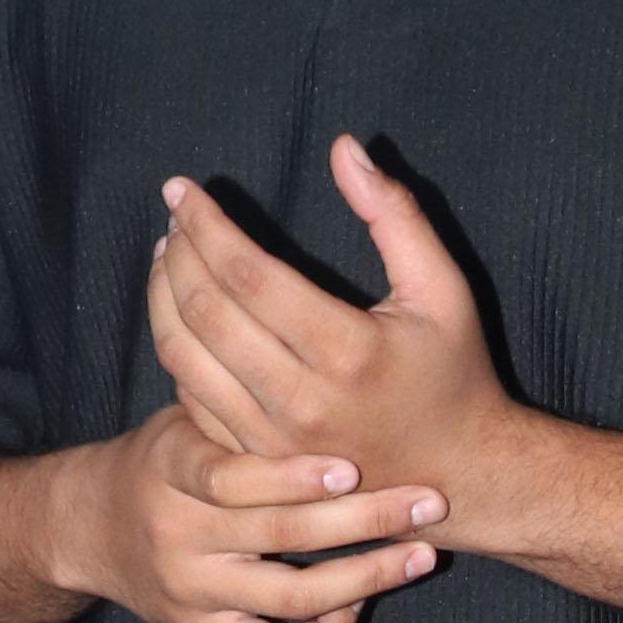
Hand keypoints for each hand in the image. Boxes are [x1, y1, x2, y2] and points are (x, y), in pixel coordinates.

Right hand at [52, 401, 444, 622]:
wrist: (91, 527)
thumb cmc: (165, 457)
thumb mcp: (185, 417)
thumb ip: (234, 391)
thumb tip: (291, 308)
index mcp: (172, 469)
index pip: (231, 477)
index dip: (294, 475)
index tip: (353, 463)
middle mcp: (179, 537)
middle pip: (279, 536)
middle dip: (364, 519)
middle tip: (426, 500)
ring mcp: (193, 592)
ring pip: (289, 599)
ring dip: (364, 578)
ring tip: (420, 554)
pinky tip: (358, 606)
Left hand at [148, 139, 527, 526]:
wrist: (460, 474)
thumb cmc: (453, 371)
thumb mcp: (441, 288)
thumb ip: (395, 213)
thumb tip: (344, 147)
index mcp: (347, 350)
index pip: (247, 274)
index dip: (205, 225)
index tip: (182, 190)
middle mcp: (301, 400)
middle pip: (205, 312)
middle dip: (178, 253)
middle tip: (174, 218)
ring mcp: (272, 440)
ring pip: (184, 358)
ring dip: (163, 299)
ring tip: (167, 257)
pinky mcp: (256, 463)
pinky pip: (191, 399)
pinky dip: (177, 350)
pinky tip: (181, 316)